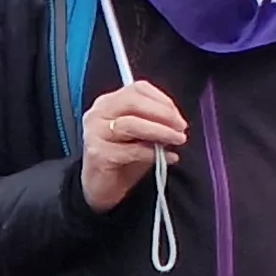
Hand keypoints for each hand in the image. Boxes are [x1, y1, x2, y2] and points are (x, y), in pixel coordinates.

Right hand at [79, 83, 187, 213]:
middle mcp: (98, 113)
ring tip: (178, 140)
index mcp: (109, 102)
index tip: (178, 116)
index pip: (138, 89)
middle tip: (181, 127)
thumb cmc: (123, 156)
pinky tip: (169, 157)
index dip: (163, 100)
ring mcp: (95, 133)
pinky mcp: (98, 154)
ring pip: (131, 124)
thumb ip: (155, 122)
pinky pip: (131, 150)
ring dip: (161, 131)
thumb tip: (177, 121)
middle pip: (133, 102)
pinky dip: (154, 153)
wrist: (102, 186)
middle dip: (163, 114)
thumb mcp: (141, 133)